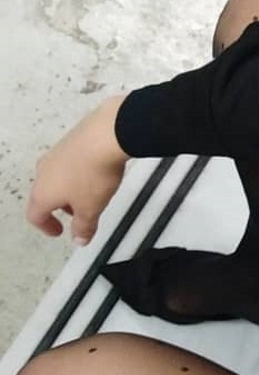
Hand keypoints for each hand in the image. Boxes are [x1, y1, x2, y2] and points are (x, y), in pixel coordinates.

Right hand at [27, 94, 129, 245]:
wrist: (107, 134)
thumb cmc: (94, 174)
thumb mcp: (91, 208)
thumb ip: (84, 226)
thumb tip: (80, 239)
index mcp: (42, 192)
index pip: (35, 215)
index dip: (47, 227)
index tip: (59, 232)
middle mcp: (43, 171)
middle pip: (45, 194)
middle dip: (60, 207)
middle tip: (78, 213)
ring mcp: (56, 153)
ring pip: (57, 176)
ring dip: (70, 188)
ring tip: (92, 192)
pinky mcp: (71, 139)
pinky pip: (70, 160)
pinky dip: (79, 170)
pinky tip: (97, 170)